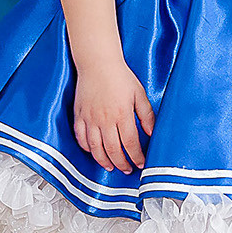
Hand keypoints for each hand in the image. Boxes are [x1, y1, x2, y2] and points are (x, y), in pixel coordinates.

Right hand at [74, 56, 153, 173]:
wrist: (98, 63)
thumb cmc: (120, 76)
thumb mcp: (140, 94)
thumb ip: (146, 116)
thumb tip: (152, 133)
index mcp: (122, 114)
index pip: (131, 144)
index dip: (136, 157)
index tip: (141, 163)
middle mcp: (105, 119)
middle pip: (113, 150)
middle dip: (122, 164)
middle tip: (127, 170)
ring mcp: (90, 118)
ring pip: (95, 148)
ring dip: (104, 161)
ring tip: (111, 167)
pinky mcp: (79, 115)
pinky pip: (80, 137)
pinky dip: (86, 148)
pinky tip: (93, 152)